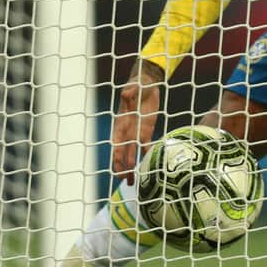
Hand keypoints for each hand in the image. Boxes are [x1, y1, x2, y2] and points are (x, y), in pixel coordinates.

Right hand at [111, 60, 164, 184]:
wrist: (148, 84)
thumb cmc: (138, 85)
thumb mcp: (134, 87)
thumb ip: (130, 92)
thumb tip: (126, 93)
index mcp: (121, 122)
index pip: (117, 141)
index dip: (116, 154)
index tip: (116, 166)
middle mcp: (127, 130)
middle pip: (123, 152)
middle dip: (122, 167)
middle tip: (124, 181)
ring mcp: (136, 132)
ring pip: (132, 153)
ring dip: (132, 167)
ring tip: (132, 182)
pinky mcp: (146, 131)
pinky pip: (145, 146)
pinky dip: (146, 156)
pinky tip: (150, 169)